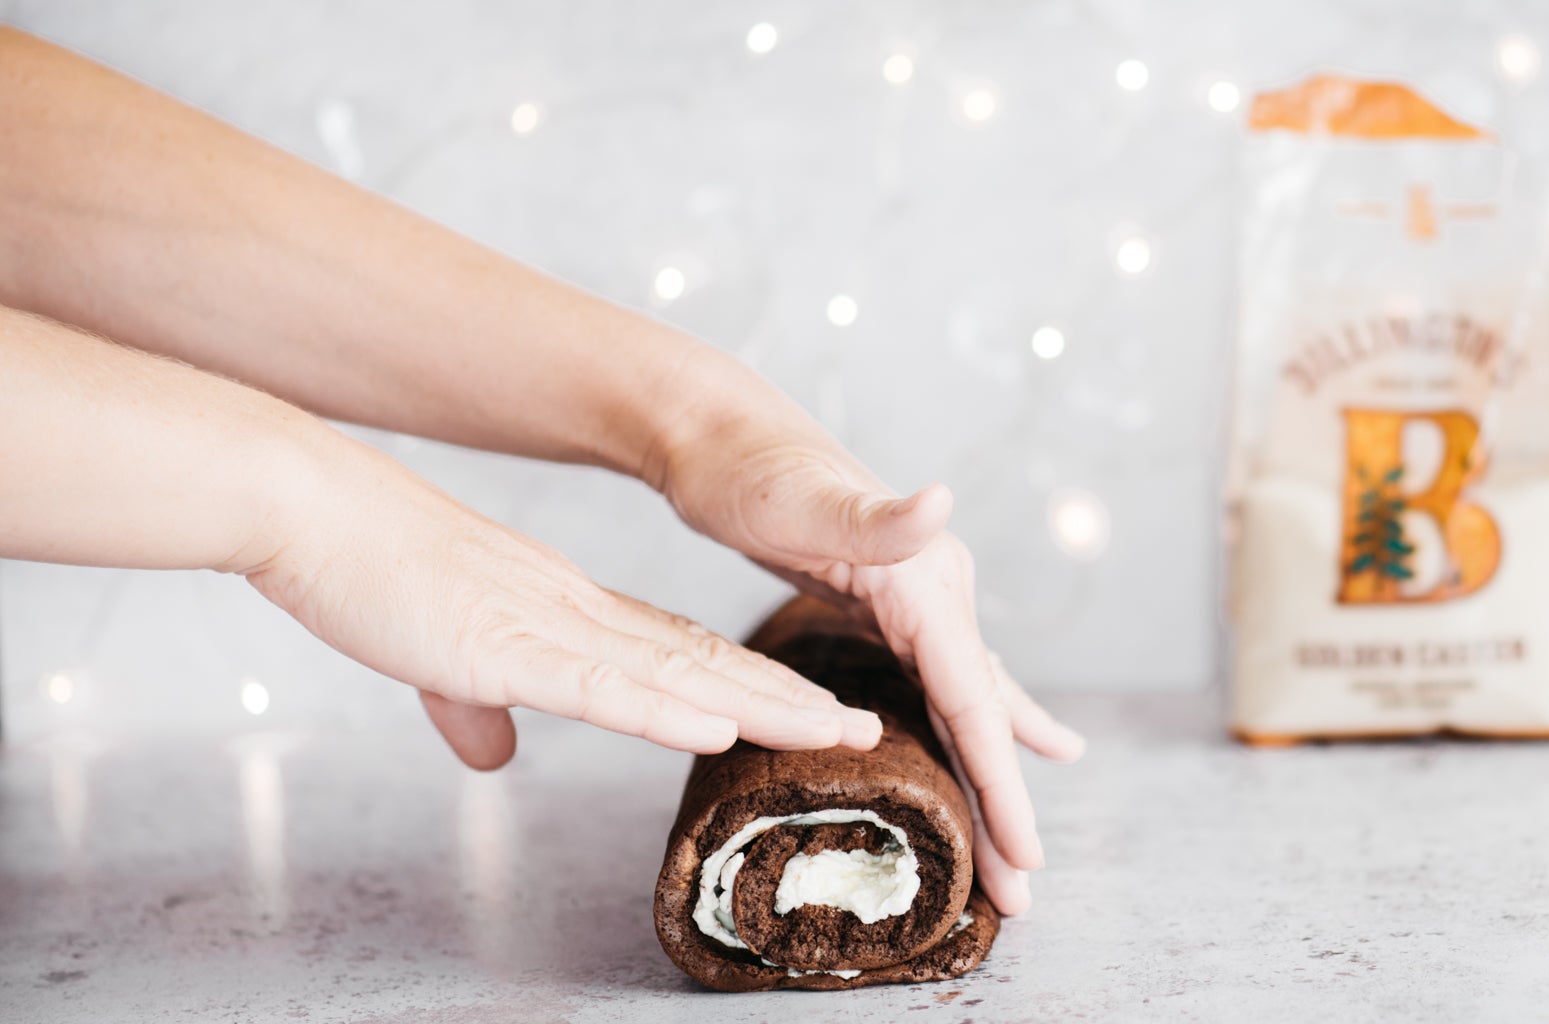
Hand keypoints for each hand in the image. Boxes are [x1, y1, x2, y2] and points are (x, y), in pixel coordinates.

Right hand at [243, 436, 882, 769]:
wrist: (309, 507)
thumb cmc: (364, 572)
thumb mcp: (435, 653)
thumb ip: (473, 704)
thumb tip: (495, 753)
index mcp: (566, 611)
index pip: (680, 652)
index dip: (750, 684)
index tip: (809, 708)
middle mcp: (577, 614)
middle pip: (704, 664)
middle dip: (787, 702)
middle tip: (863, 729)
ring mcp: (546, 628)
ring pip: (678, 675)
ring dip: (761, 709)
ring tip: (837, 734)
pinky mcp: (503, 645)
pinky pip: (599, 685)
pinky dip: (662, 709)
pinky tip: (717, 728)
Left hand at [644, 358, 1084, 914]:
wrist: (719, 429)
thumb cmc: (745, 469)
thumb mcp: (796, 499)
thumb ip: (873, 515)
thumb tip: (941, 499)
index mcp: (925, 584)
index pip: (973, 701)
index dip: (999, 784)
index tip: (1026, 857)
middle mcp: (938, 591)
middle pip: (980, 717)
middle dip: (1002, 807)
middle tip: (1023, 896)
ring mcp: (919, 599)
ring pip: (969, 706)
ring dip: (992, 777)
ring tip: (1023, 842)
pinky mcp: (890, 604)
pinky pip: (943, 684)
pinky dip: (972, 723)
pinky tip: (991, 738)